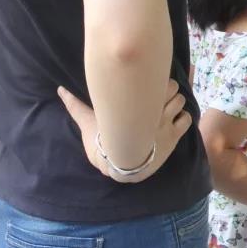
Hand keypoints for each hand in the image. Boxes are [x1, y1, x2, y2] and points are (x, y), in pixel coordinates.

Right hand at [58, 78, 193, 183]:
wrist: (118, 167)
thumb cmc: (103, 143)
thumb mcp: (88, 121)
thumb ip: (75, 105)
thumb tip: (59, 90)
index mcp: (135, 103)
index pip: (156, 80)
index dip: (155, 81)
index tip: (150, 86)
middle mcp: (153, 110)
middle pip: (173, 87)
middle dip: (167, 89)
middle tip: (160, 96)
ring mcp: (165, 124)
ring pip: (180, 101)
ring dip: (176, 102)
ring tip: (167, 108)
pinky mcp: (174, 138)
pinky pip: (187, 120)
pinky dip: (183, 118)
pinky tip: (174, 121)